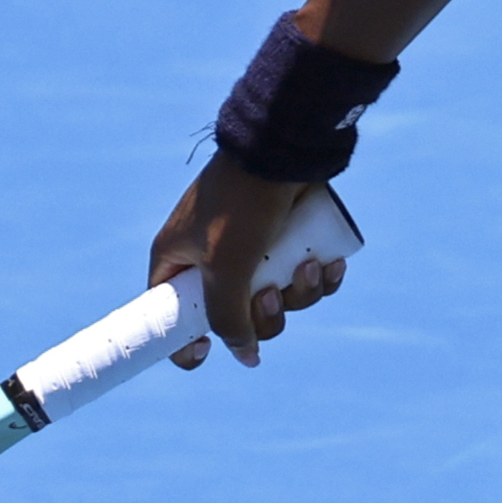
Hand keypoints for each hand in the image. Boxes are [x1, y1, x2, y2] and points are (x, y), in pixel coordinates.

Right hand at [146, 155, 347, 368]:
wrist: (285, 148)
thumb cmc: (243, 204)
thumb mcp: (226, 268)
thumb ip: (228, 317)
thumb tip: (245, 354)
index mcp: (177, 261)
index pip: (169, 315)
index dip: (184, 338)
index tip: (207, 349)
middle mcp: (210, 257)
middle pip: (235, 315)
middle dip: (264, 314)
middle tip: (272, 292)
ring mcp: (250, 247)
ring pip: (275, 298)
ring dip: (299, 294)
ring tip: (310, 268)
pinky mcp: (284, 237)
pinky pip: (301, 277)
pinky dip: (319, 278)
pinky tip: (332, 264)